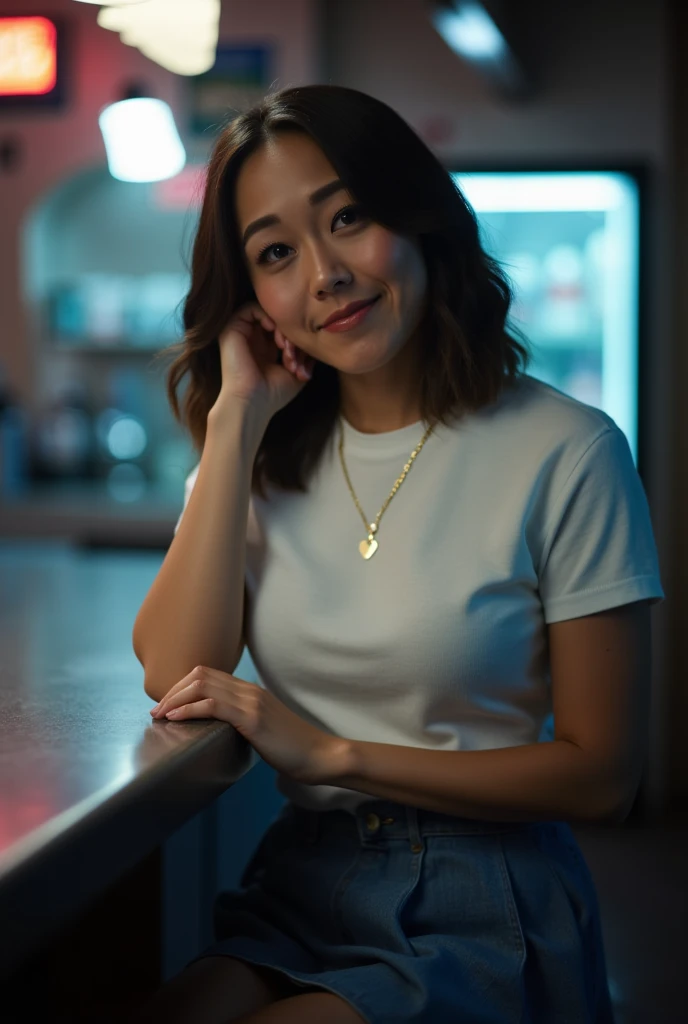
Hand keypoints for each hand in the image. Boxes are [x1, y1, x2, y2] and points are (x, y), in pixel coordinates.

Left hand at [149, 665, 340, 784]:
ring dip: (175, 698)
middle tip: (157, 710)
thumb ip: (244, 722)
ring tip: (160, 715)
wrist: (320, 755)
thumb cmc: (293, 748)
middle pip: (201, 674)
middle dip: (173, 690)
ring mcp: (251, 701)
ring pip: (203, 685)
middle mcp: (249, 690)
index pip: (209, 675)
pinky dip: (189, 709)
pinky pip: (213, 705)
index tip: (168, 705)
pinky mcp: (252, 718)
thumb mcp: (265, 729)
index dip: (182, 686)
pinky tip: (176, 719)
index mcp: (251, 691)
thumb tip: (220, 731)